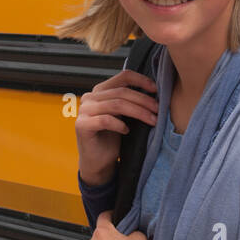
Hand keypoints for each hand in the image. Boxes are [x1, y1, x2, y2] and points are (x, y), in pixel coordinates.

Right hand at [75, 69, 158, 185]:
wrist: (98, 162)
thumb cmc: (112, 137)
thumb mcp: (123, 115)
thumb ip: (130, 101)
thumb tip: (155, 92)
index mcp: (100, 91)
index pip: (123, 77)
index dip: (141, 80)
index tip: (156, 90)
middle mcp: (90, 97)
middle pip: (122, 92)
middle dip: (143, 100)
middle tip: (158, 110)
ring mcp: (84, 111)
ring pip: (116, 105)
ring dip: (138, 112)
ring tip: (151, 120)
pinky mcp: (82, 125)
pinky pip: (105, 120)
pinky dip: (119, 125)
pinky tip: (127, 131)